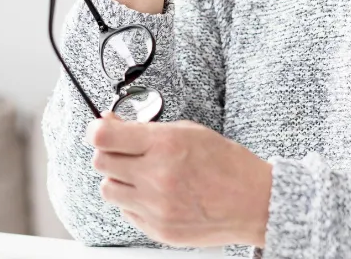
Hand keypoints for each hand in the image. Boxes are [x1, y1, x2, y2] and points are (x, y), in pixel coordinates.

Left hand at [86, 114, 271, 247]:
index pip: (103, 137)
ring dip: (118, 180)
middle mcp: (157, 176)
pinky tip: (156, 195)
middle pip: (101, 162)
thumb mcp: (186, 131)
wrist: (254, 202)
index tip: (99, 131)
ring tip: (142, 176)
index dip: (96, 131)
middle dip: (109, 154)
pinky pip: (126, 212)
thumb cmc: (225, 163)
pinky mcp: (158, 229)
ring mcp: (156, 206)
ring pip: (108, 189)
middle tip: (126, 153)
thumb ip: (143, 129)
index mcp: (164, 145)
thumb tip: (108, 123)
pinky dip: (134, 202)